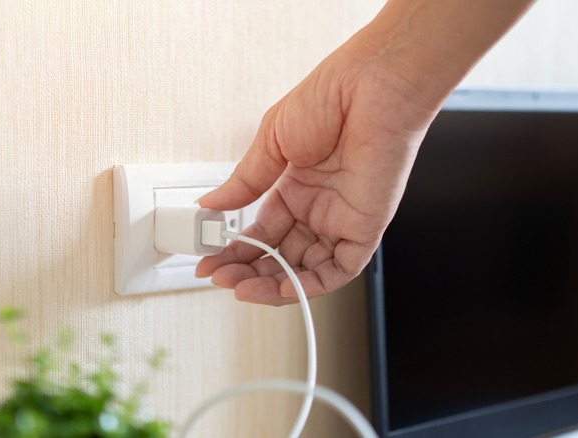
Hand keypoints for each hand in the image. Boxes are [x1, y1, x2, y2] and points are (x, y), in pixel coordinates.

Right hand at [195, 34, 439, 305]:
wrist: (370, 85)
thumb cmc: (329, 98)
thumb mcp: (271, 142)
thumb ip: (244, 182)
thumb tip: (209, 204)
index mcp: (295, 188)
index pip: (261, 233)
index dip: (234, 251)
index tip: (208, 261)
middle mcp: (317, 209)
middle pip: (279, 257)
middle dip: (247, 271)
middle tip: (219, 277)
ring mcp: (340, 220)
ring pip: (304, 270)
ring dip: (272, 285)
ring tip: (240, 286)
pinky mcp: (364, 228)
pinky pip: (337, 271)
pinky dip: (309, 286)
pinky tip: (281, 288)